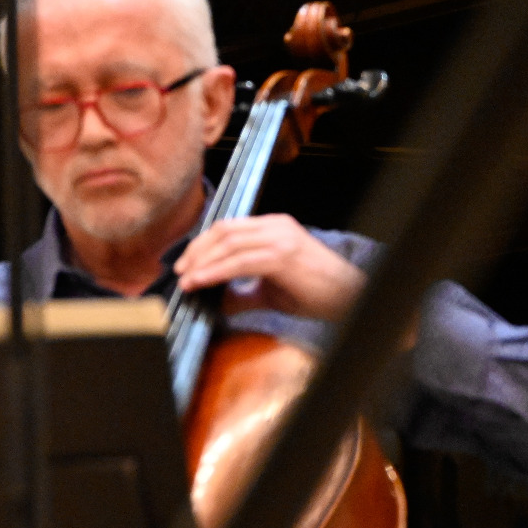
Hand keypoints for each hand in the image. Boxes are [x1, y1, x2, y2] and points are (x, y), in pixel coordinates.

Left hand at [174, 214, 365, 322]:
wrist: (348, 297)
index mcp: (273, 226)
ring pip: (229, 243)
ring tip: (185, 281)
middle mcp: (275, 225)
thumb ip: (241, 292)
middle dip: (196, 251)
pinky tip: (200, 282)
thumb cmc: (312, 293)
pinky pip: (240, 261)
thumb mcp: (268, 289)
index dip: (201, 244)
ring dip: (201, 262)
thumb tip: (214, 302)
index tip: (183, 264)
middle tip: (178, 273)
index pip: (228, 227)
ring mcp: (280, 238)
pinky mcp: (282, 255)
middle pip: (223, 230)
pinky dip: (215, 272)